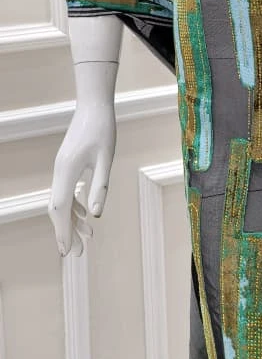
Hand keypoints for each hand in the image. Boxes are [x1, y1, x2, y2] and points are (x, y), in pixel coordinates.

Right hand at [48, 101, 116, 256]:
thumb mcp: (106, 159)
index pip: (60, 208)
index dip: (62, 231)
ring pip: (61, 201)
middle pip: (57, 209)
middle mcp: (60, 171)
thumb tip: (96, 213)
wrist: (94, 105)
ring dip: (72, 220)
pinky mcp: (67, 165)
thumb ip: (101, 185)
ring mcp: (62, 168)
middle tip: (78, 253)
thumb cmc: (103, 129)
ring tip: (88, 236)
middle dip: (66, 232)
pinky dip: (74, 206)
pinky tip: (85, 215)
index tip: (67, 251)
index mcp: (67, 170)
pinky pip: (66, 191)